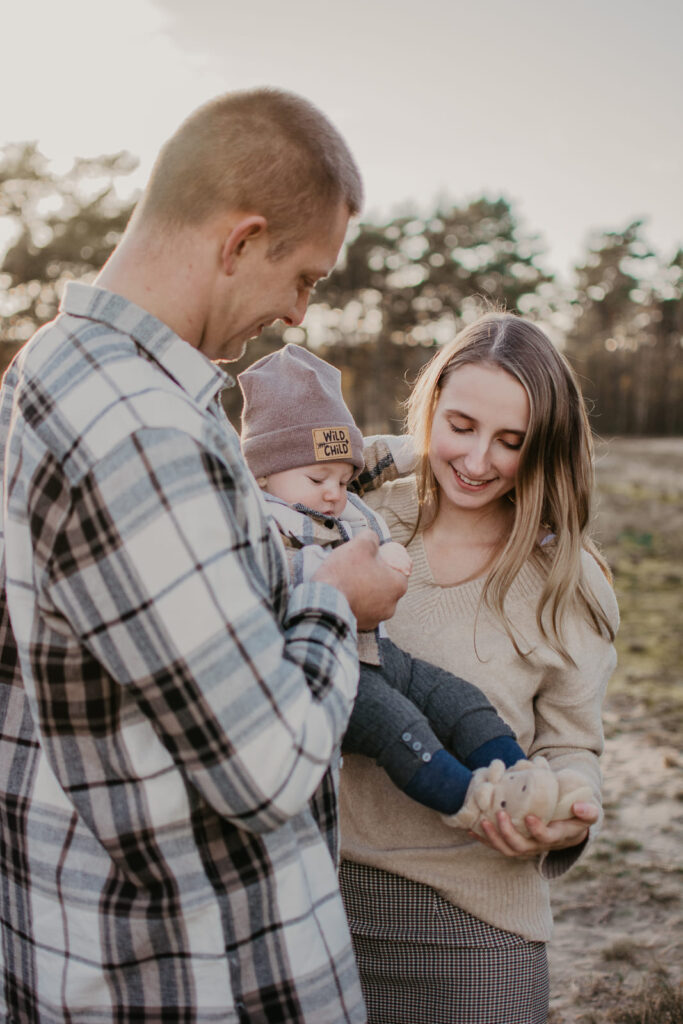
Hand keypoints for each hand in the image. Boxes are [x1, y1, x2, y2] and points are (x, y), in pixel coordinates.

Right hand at [312, 529, 407, 630]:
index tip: (372, 557)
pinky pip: (361, 610)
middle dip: (374, 576)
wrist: (323, 601)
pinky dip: (354, 603)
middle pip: (386, 584)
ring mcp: (376, 619)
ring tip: (347, 582)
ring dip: (364, 591)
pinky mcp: (361, 627)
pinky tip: (343, 595)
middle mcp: (392, 606)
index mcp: (398, 585)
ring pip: (373, 599)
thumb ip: (372, 537)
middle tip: (357, 568)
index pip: (399, 568)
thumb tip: (373, 538)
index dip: (385, 560)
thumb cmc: (346, 572)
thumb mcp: (361, 543)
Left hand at [470, 801, 598, 857]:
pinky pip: (498, 845)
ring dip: (493, 837)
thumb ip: (588, 811)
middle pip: (521, 847)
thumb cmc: (577, 815)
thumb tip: (580, 807)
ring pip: (507, 849)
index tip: (529, 817)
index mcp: (557, 837)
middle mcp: (539, 846)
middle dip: (508, 833)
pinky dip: (484, 839)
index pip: (546, 838)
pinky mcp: (515, 843)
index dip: (537, 831)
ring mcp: (526, 846)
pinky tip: (471, 829)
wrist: (568, 825)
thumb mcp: (588, 813)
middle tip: (500, 815)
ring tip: (482, 822)